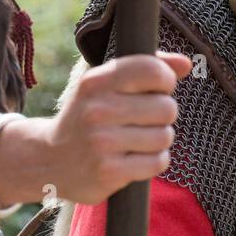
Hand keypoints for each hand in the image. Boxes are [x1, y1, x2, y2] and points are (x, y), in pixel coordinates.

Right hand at [23, 52, 191, 204]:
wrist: (49, 159)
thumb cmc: (89, 115)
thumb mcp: (107, 85)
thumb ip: (148, 68)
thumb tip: (186, 64)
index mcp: (96, 82)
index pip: (152, 70)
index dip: (165, 80)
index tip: (157, 88)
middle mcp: (97, 110)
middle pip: (166, 107)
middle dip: (163, 114)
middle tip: (145, 119)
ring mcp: (101, 143)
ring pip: (165, 136)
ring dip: (159, 139)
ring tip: (138, 139)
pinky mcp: (108, 172)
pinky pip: (157, 162)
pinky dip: (154, 161)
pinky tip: (136, 158)